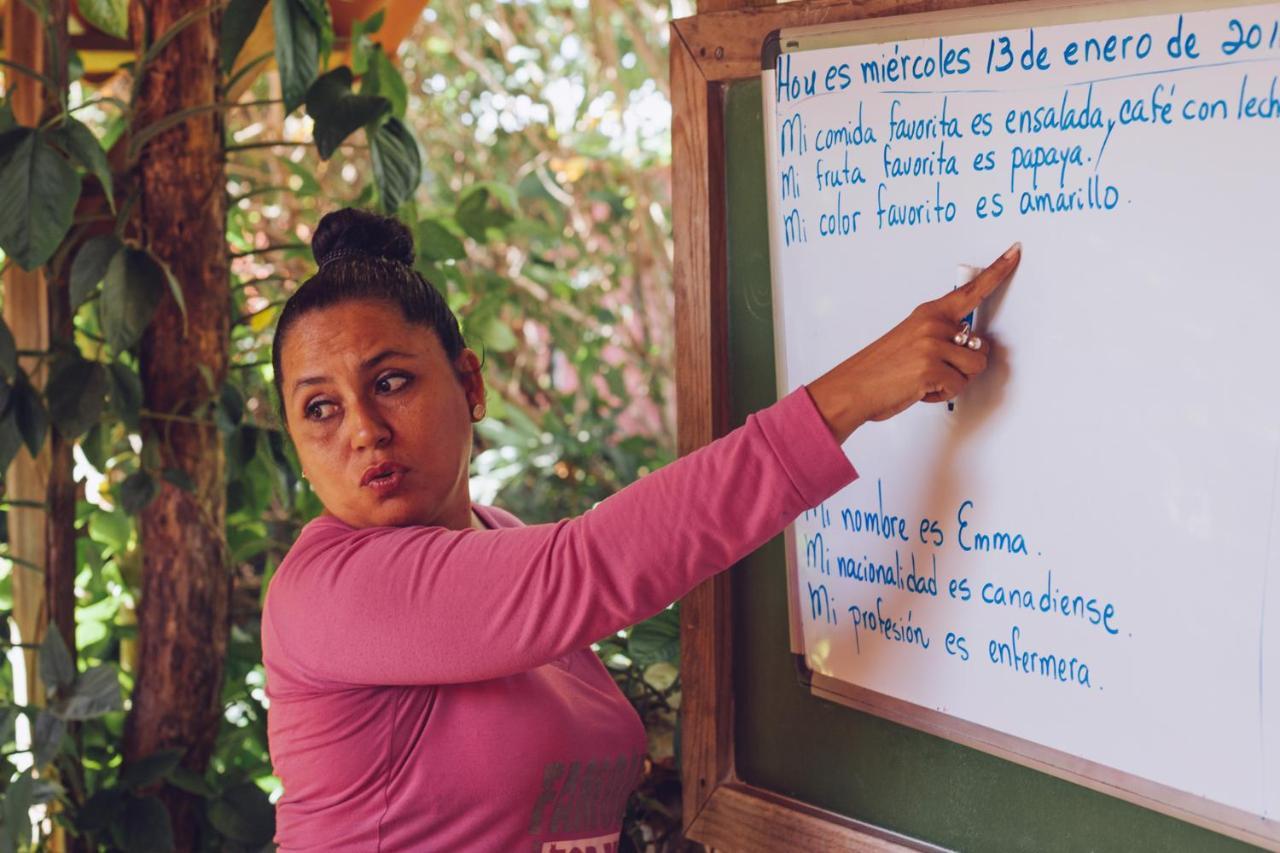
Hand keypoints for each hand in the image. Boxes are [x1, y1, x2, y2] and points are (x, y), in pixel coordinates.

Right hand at [808, 242, 1021, 441]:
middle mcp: (934, 324)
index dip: (998, 271)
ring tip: (926, 380)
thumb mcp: (911, 339)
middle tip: (934, 369)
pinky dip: (942, 395)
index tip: (1015, 252)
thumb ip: (940, 335)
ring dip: (954, 381)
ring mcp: (933, 345)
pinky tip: (920, 390)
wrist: (852, 388)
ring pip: (974, 368)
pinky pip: (958, 387)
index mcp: (929, 313)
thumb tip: (969, 347)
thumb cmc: (879, 368)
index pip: (971, 290)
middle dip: (963, 365)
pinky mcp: (931, 369)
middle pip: (980, 346)